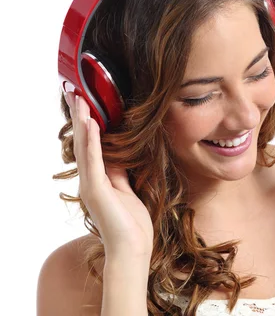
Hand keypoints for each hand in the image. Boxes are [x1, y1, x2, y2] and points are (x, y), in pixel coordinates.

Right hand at [65, 92, 152, 260]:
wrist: (132, 248)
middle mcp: (90, 180)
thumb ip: (119, 173)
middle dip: (80, 117)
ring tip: (80, 100)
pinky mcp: (97, 190)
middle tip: (75, 93)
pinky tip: (92, 124)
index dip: (88, 124)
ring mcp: (91, 185)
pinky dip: (93, 141)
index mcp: (98, 179)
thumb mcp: (127, 190)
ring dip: (83, 122)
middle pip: (84, 141)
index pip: (91, 145)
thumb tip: (117, 155)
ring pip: (85, 147)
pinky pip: (94, 160)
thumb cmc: (132, 224)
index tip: (86, 103)